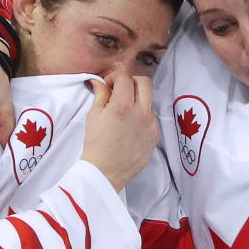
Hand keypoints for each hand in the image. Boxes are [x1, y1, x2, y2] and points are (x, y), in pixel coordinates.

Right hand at [81, 66, 157, 190]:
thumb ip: (101, 94)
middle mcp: (141, 112)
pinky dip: (142, 116)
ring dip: (138, 100)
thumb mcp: (93, 115)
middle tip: (121, 91)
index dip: (115, 77)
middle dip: (132, 82)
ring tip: (124, 112)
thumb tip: (100, 81)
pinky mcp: (155, 135)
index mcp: (123, 105)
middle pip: (145, 82)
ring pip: (149, 100)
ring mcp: (151, 124)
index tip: (109, 84)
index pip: (125, 77)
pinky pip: (151, 118)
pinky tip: (130, 127)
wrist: (105, 171)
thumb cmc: (96, 144)